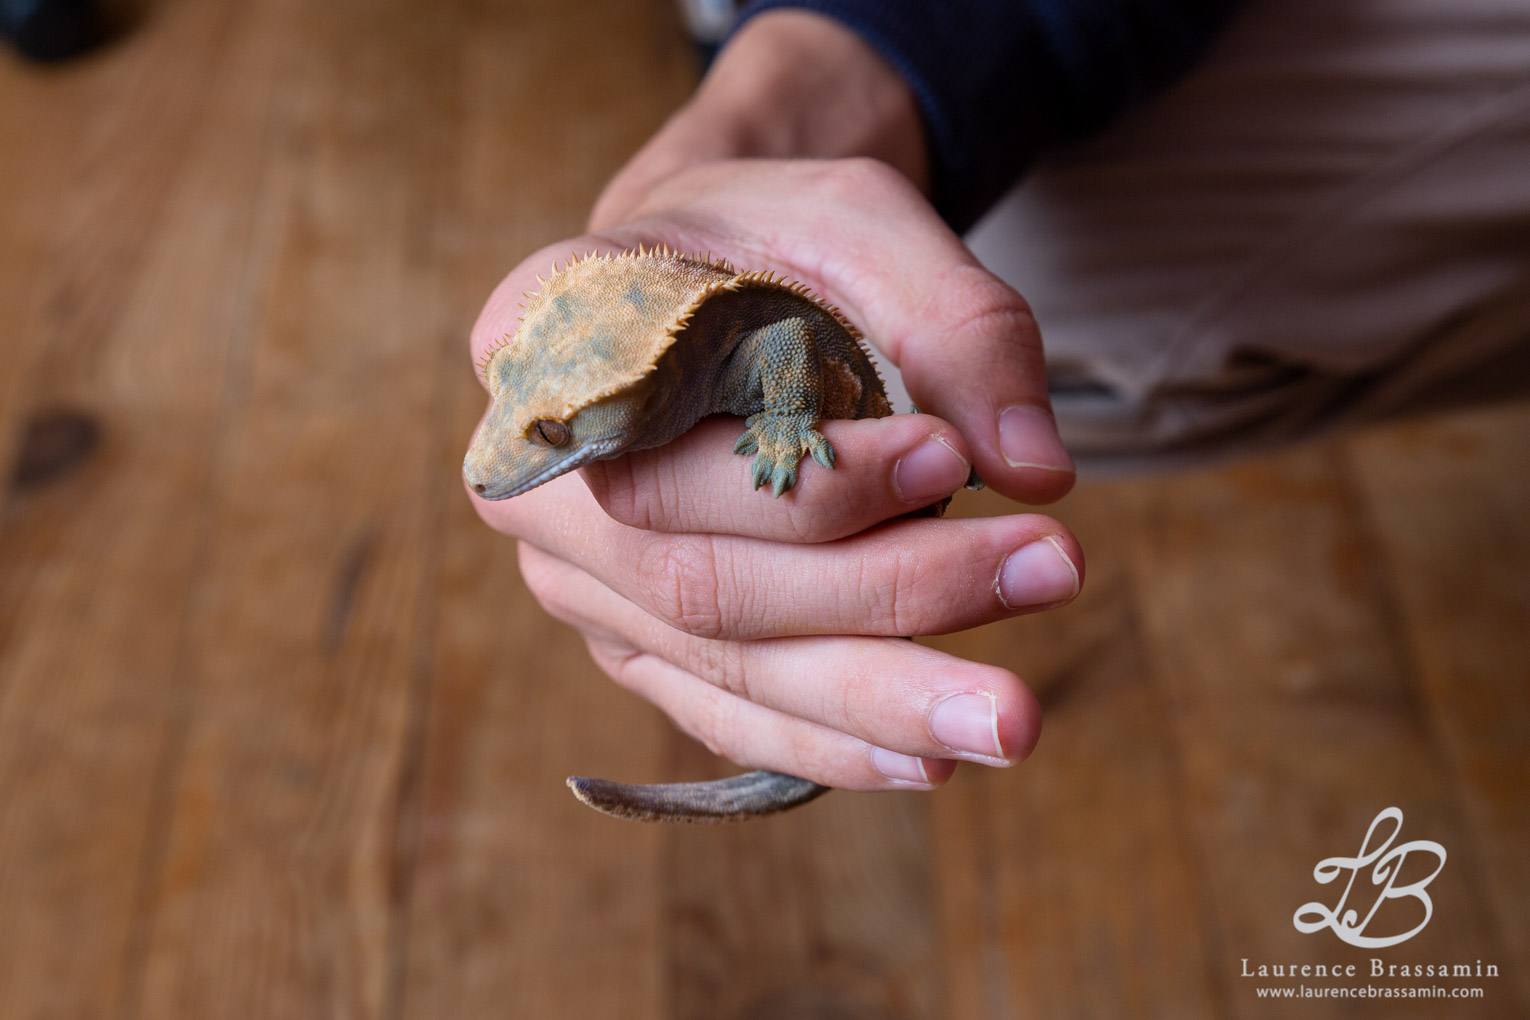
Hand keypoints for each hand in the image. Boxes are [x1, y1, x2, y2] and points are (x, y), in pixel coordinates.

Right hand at [467, 159, 1083, 791]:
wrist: (707, 274)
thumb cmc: (768, 234)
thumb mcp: (860, 218)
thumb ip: (952, 321)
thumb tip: (1038, 473)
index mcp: (542, 343)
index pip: (669, 447)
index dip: (806, 481)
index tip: (948, 459)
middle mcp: (533, 483)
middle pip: (703, 583)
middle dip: (884, 597)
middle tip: (1049, 575)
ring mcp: (581, 579)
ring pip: (723, 667)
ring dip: (875, 699)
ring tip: (1009, 720)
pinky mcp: (637, 642)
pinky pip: (723, 712)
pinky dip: (826, 741)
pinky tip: (926, 759)